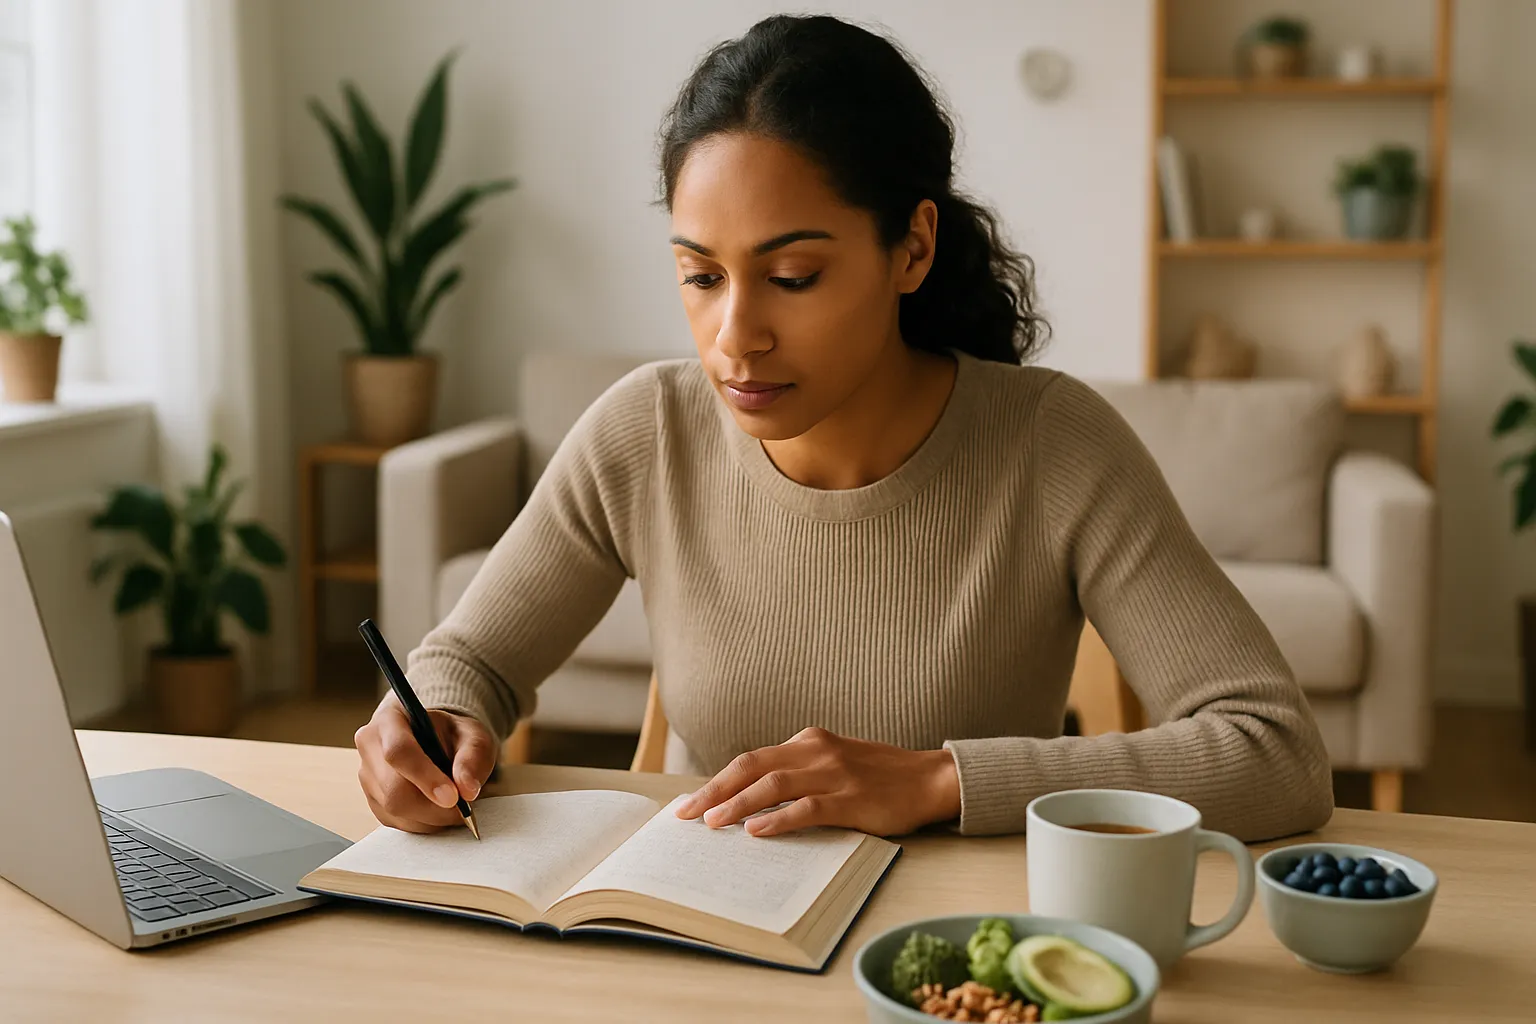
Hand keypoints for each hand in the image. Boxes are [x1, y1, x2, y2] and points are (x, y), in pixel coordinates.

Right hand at [354, 696, 496, 833]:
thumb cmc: (452, 734)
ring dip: (432, 817)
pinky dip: (424, 823)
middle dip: (433, 806)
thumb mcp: (472, 736)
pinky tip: (439, 810)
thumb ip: (472, 758)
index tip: (453, 797)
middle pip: (394, 789)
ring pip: (395, 810)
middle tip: (464, 809)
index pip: (399, 751)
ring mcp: (367, 777)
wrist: (436, 740)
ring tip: (454, 806)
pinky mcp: (373, 801)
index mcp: (390, 719)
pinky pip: (397, 822)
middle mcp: (370, 747)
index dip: (426, 777)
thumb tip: (467, 791)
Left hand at [673, 727, 960, 837]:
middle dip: (714, 790)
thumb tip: (751, 800)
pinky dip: (779, 819)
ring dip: (738, 803)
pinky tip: (756, 831)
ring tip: (712, 822)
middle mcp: (816, 752)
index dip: (718, 780)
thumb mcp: (833, 762)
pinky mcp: (852, 800)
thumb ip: (798, 772)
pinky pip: (808, 808)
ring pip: (774, 785)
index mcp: (808, 742)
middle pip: (752, 766)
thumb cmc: (879, 776)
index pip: (751, 759)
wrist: (930, 779)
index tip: (690, 802)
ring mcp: (834, 775)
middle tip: (686, 814)